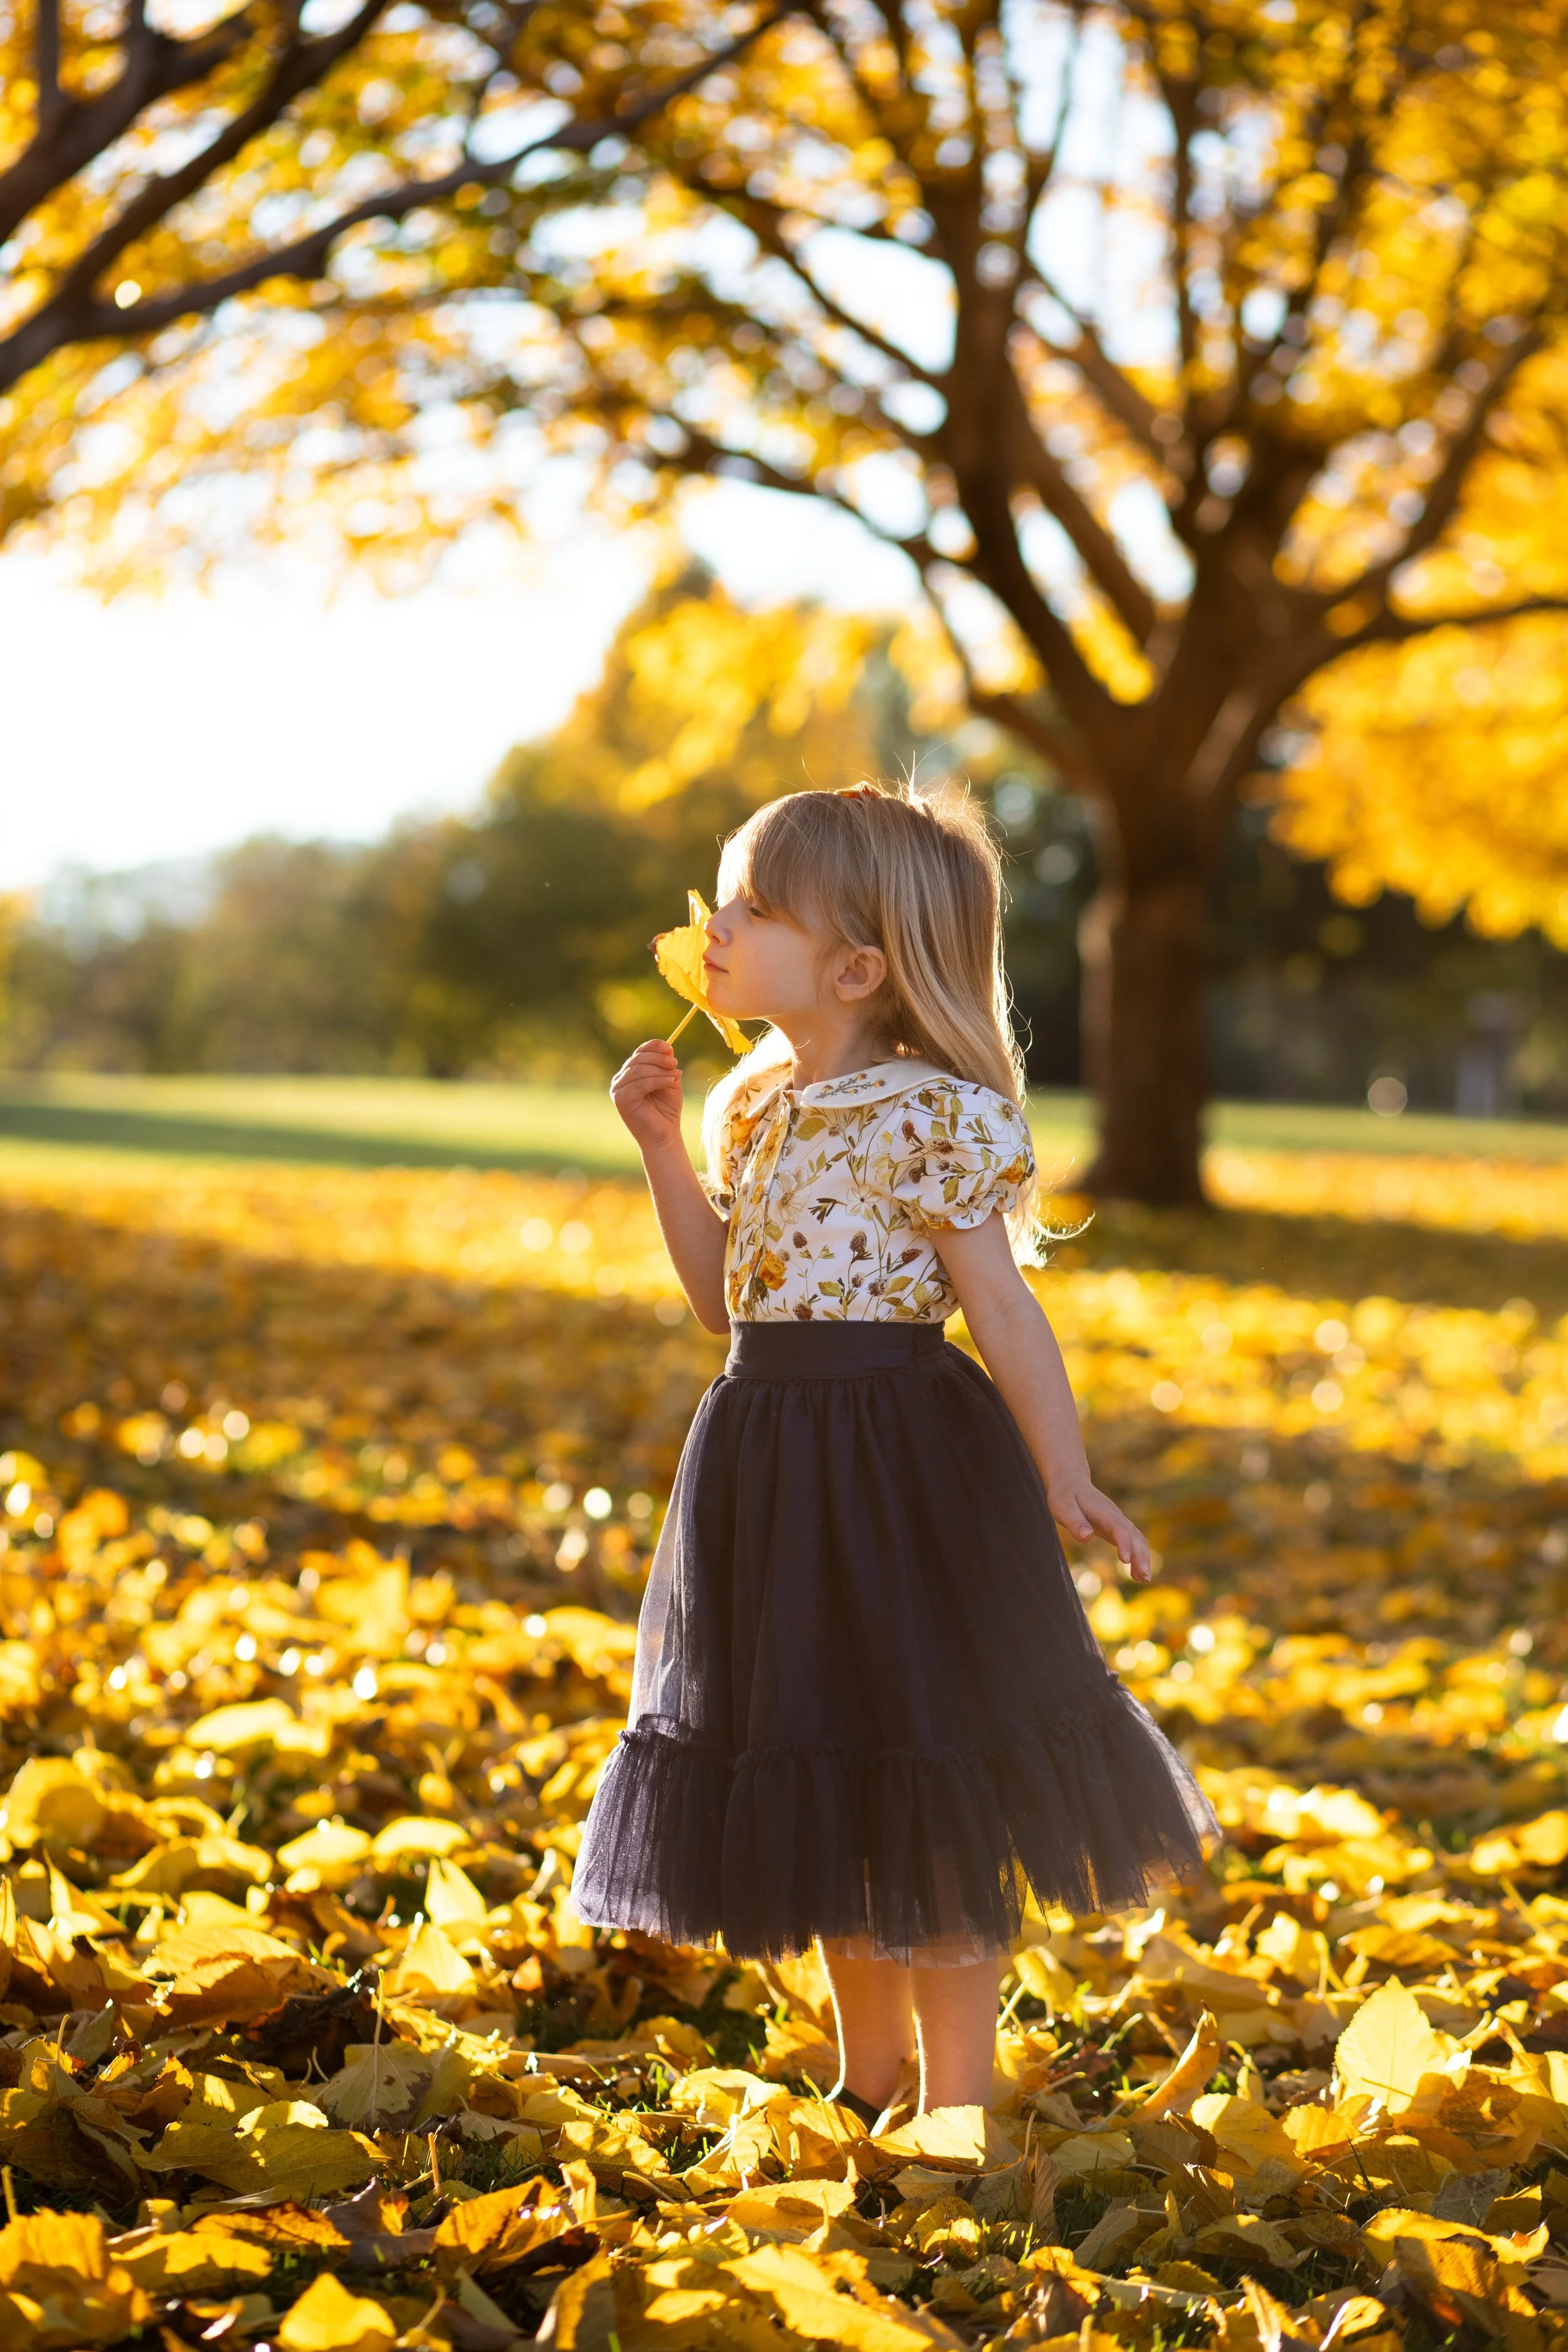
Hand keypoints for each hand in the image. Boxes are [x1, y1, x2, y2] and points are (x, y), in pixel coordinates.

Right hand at [611, 1039, 683, 1153]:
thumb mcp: (669, 1081)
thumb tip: (668, 1046)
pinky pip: (639, 1084)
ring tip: (675, 1075)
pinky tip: (670, 1081)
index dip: (653, 1047)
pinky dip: (657, 1080)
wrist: (664, 1135)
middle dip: (658, 1058)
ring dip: (659, 1070)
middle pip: (637, 1059)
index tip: (669, 1047)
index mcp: (630, 1073)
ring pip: (638, 1070)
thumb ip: (667, 1065)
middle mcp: (620, 1080)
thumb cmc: (666, 1110)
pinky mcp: (620, 1099)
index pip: (639, 1053)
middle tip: (675, 1063)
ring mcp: (617, 1090)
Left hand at [1047, 1477, 1152, 1583]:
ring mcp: (1117, 1521)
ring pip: (1136, 1539)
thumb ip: (1075, 1522)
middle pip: (1134, 1535)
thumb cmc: (1065, 1496)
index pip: (1118, 1528)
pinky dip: (1137, 1556)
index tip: (1125, 1561)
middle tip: (1145, 1578)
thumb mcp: (1063, 1508)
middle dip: (1141, 1556)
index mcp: (1102, 1511)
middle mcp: (1114, 1516)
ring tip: (1144, 1580)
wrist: (1071, 1482)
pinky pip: (1131, 1542)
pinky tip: (1136, 1575)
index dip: (1124, 1543)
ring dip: (1143, 1558)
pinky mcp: (1115, 1527)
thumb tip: (1086, 1537)